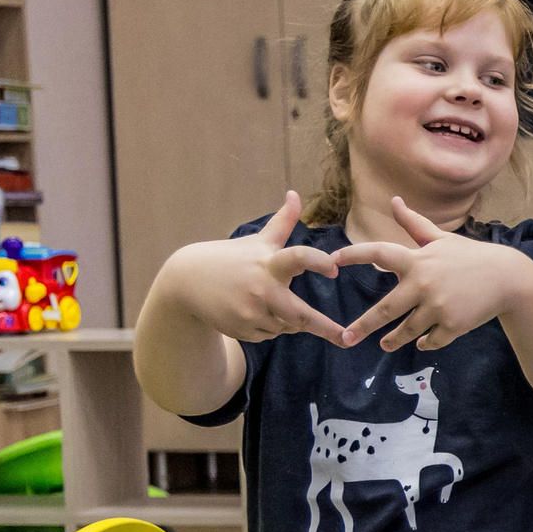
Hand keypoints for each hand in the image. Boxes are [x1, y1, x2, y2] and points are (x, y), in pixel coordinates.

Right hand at [160, 190, 347, 344]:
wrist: (186, 281)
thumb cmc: (231, 258)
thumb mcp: (257, 241)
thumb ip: (282, 222)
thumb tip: (294, 194)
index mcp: (269, 264)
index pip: (297, 259)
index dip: (317, 262)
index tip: (335, 269)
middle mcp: (262, 290)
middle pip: (301, 316)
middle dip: (326, 328)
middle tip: (346, 338)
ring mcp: (251, 313)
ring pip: (287, 326)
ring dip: (289, 320)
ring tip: (269, 302)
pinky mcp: (242, 330)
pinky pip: (270, 334)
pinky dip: (270, 327)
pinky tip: (253, 312)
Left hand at [334, 196, 532, 350]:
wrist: (508, 278)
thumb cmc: (472, 256)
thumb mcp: (442, 239)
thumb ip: (414, 224)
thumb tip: (394, 201)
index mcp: (417, 260)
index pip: (379, 253)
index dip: (354, 254)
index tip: (332, 260)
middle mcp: (423, 284)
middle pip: (385, 309)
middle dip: (363, 325)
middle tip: (346, 337)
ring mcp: (438, 307)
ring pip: (407, 330)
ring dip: (393, 340)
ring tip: (385, 344)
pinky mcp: (453, 325)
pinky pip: (432, 340)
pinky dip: (426, 342)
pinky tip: (423, 343)